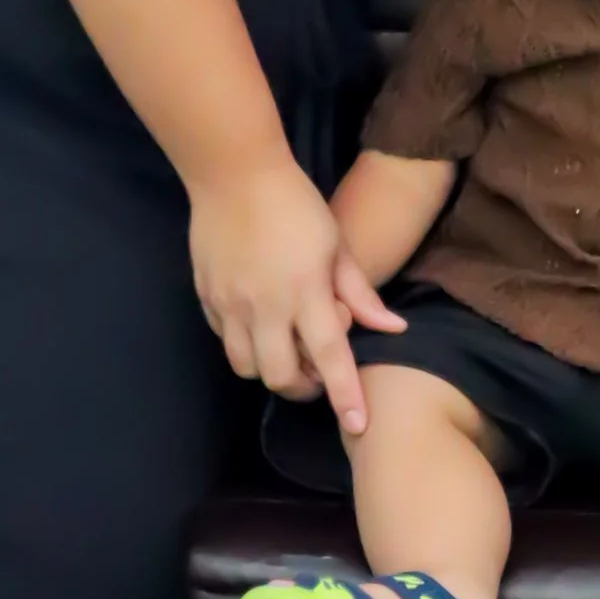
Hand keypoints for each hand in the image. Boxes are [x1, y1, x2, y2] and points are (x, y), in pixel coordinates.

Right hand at [187, 155, 403, 432]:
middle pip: (281, 377)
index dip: (345, 396)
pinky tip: (259, 325)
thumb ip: (361, 293)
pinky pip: (225, 342)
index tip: (359, 426)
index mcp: (305, 291)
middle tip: (319, 373)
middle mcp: (265, 306)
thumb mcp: (338, 244)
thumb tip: (393, 328)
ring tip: (286, 349)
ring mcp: (230, 305)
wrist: (233, 172)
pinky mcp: (206, 298)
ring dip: (270, 369)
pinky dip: (245, 345)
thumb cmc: (296, 204)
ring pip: (246, 368)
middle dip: (303, 387)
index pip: (331, 357)